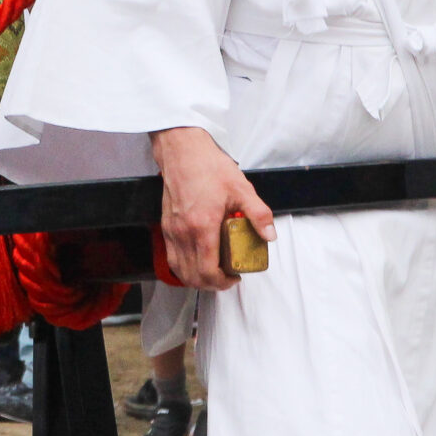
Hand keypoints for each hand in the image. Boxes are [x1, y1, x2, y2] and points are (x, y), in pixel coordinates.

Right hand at [154, 125, 270, 290]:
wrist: (183, 151)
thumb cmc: (208, 167)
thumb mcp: (241, 188)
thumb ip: (257, 213)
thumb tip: (269, 235)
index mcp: (202, 226)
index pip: (208, 270)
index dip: (222, 282)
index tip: (235, 277)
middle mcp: (183, 233)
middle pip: (193, 276)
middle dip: (212, 284)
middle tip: (227, 278)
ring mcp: (172, 230)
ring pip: (180, 270)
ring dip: (196, 279)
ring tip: (213, 273)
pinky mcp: (166, 226)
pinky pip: (172, 257)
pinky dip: (184, 267)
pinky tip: (197, 260)